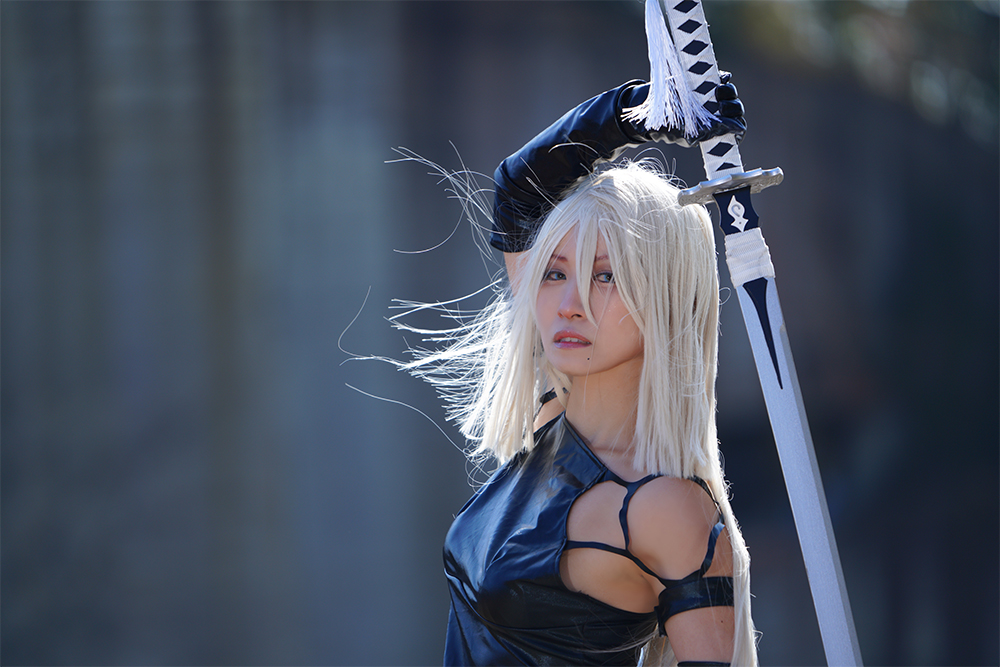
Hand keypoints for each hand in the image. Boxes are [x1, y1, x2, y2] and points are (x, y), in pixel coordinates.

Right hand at [620, 72, 745, 146]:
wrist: (647, 107)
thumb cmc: (666, 126)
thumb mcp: (690, 133)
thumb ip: (713, 131)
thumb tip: (739, 127)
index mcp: (712, 130)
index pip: (737, 128)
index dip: (738, 124)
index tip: (731, 121)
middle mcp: (714, 114)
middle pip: (736, 109)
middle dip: (733, 107)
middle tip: (721, 104)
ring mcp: (710, 97)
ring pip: (731, 93)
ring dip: (728, 92)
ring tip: (717, 91)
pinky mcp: (704, 81)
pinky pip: (723, 78)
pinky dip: (723, 79)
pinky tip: (717, 81)